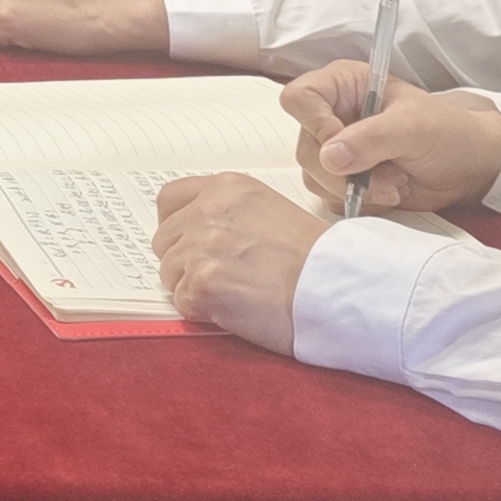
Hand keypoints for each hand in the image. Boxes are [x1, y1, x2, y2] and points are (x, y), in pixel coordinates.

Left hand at [153, 172, 325, 352]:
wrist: (336, 288)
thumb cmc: (315, 258)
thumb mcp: (270, 210)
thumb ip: (229, 213)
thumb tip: (196, 232)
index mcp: (225, 188)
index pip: (169, 200)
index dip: (175, 227)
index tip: (186, 244)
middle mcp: (208, 211)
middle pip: (164, 240)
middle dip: (185, 262)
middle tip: (221, 278)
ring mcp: (201, 247)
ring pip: (169, 273)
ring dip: (194, 288)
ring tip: (236, 294)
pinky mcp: (202, 284)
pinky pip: (182, 302)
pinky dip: (204, 312)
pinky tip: (236, 309)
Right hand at [283, 64, 500, 216]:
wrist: (468, 167)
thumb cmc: (447, 132)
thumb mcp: (413, 127)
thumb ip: (370, 138)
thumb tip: (330, 157)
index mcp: (343, 85)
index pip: (300, 98)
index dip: (315, 125)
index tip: (345, 148)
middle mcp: (332, 115)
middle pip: (305, 147)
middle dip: (345, 171)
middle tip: (388, 177)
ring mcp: (336, 149)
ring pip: (314, 176)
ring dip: (355, 189)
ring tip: (395, 184)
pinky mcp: (343, 179)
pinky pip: (329, 197)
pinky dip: (359, 202)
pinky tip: (389, 193)